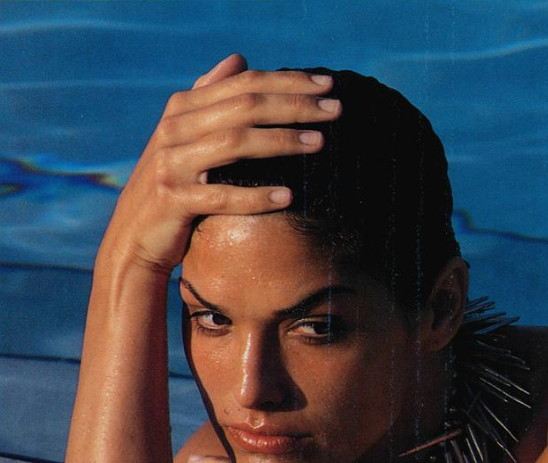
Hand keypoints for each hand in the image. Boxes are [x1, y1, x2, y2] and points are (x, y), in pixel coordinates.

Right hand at [98, 53, 339, 274]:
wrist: (134, 238)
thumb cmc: (173, 187)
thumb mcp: (185, 137)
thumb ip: (209, 98)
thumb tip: (238, 60)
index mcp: (182, 109)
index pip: (243, 84)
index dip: (287, 82)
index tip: (327, 86)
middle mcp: (175, 129)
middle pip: (244, 107)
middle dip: (294, 105)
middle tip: (335, 110)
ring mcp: (172, 164)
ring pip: (236, 143)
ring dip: (282, 141)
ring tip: (319, 144)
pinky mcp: (173, 200)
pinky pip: (223, 195)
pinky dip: (257, 196)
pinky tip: (289, 196)